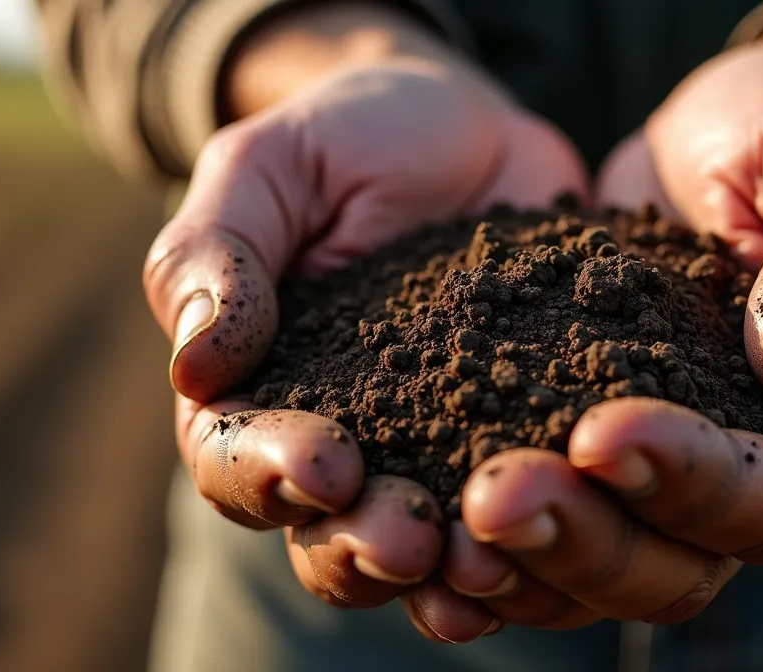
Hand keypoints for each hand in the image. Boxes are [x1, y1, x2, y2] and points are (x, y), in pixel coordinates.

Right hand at [141, 4, 587, 641]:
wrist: (468, 127)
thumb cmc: (345, 140)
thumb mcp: (265, 169)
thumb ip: (214, 255)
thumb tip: (197, 365)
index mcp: (256, 391)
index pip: (235, 460)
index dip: (271, 474)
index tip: (324, 464)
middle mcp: (341, 442)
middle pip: (329, 531)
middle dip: (364, 546)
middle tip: (410, 540)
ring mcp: (435, 449)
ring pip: (424, 544)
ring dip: (447, 568)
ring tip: (485, 565)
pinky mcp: (519, 437)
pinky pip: (522, 505)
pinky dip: (537, 535)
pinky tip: (565, 537)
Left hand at [448, 14, 762, 634]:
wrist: (714, 133)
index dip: (696, 482)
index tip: (600, 433)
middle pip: (693, 561)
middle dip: (594, 539)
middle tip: (493, 498)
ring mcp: (694, 474)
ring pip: (622, 569)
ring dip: (538, 555)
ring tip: (458, 513)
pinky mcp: (616, 459)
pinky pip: (567, 526)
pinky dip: (506, 541)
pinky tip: (435, 516)